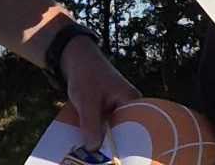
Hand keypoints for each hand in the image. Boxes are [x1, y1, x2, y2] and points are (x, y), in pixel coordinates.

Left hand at [61, 35, 139, 150]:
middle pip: (125, 133)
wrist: (76, 60)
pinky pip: (105, 129)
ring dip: (103, 144)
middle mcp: (128, 107)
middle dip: (114, 147)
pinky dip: (97, 137)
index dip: (129, 146)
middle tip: (101, 160)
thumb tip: (94, 150)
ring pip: (113, 133)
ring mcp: (117, 111)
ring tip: (93, 158)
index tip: (118, 158)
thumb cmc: (86, 75)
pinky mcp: (107, 113)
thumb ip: (91, 123)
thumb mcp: (87, 100)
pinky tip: (87, 147)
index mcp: (131, 101)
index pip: (137, 128)